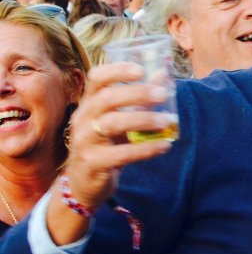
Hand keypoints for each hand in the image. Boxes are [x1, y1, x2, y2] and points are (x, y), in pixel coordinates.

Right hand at [64, 63, 175, 209]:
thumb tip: (163, 74)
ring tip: (167, 121)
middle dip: (136, 94)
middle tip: (162, 94)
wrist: (83, 183)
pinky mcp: (93, 164)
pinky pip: (121, 154)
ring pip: (112, 124)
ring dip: (143, 119)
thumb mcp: (119, 119)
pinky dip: (146, 149)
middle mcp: (83, 119)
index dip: (117, 71)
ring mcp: (85, 142)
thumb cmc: (105, 144)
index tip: (141, 70)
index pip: (96, 78)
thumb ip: (139, 99)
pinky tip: (165, 145)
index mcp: (89, 104)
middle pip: (106, 99)